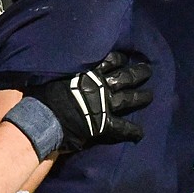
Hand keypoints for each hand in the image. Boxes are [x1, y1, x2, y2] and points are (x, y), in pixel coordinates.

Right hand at [25, 51, 151, 151]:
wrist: (44, 117)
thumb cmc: (43, 95)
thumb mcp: (51, 74)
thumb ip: (59, 72)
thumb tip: (51, 67)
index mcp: (88, 72)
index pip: (108, 61)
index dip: (118, 59)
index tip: (124, 58)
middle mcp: (100, 85)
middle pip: (124, 76)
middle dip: (137, 73)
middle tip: (148, 70)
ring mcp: (104, 104)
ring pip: (128, 98)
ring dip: (141, 97)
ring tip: (150, 96)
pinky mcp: (104, 124)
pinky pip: (122, 127)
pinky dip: (132, 131)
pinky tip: (141, 134)